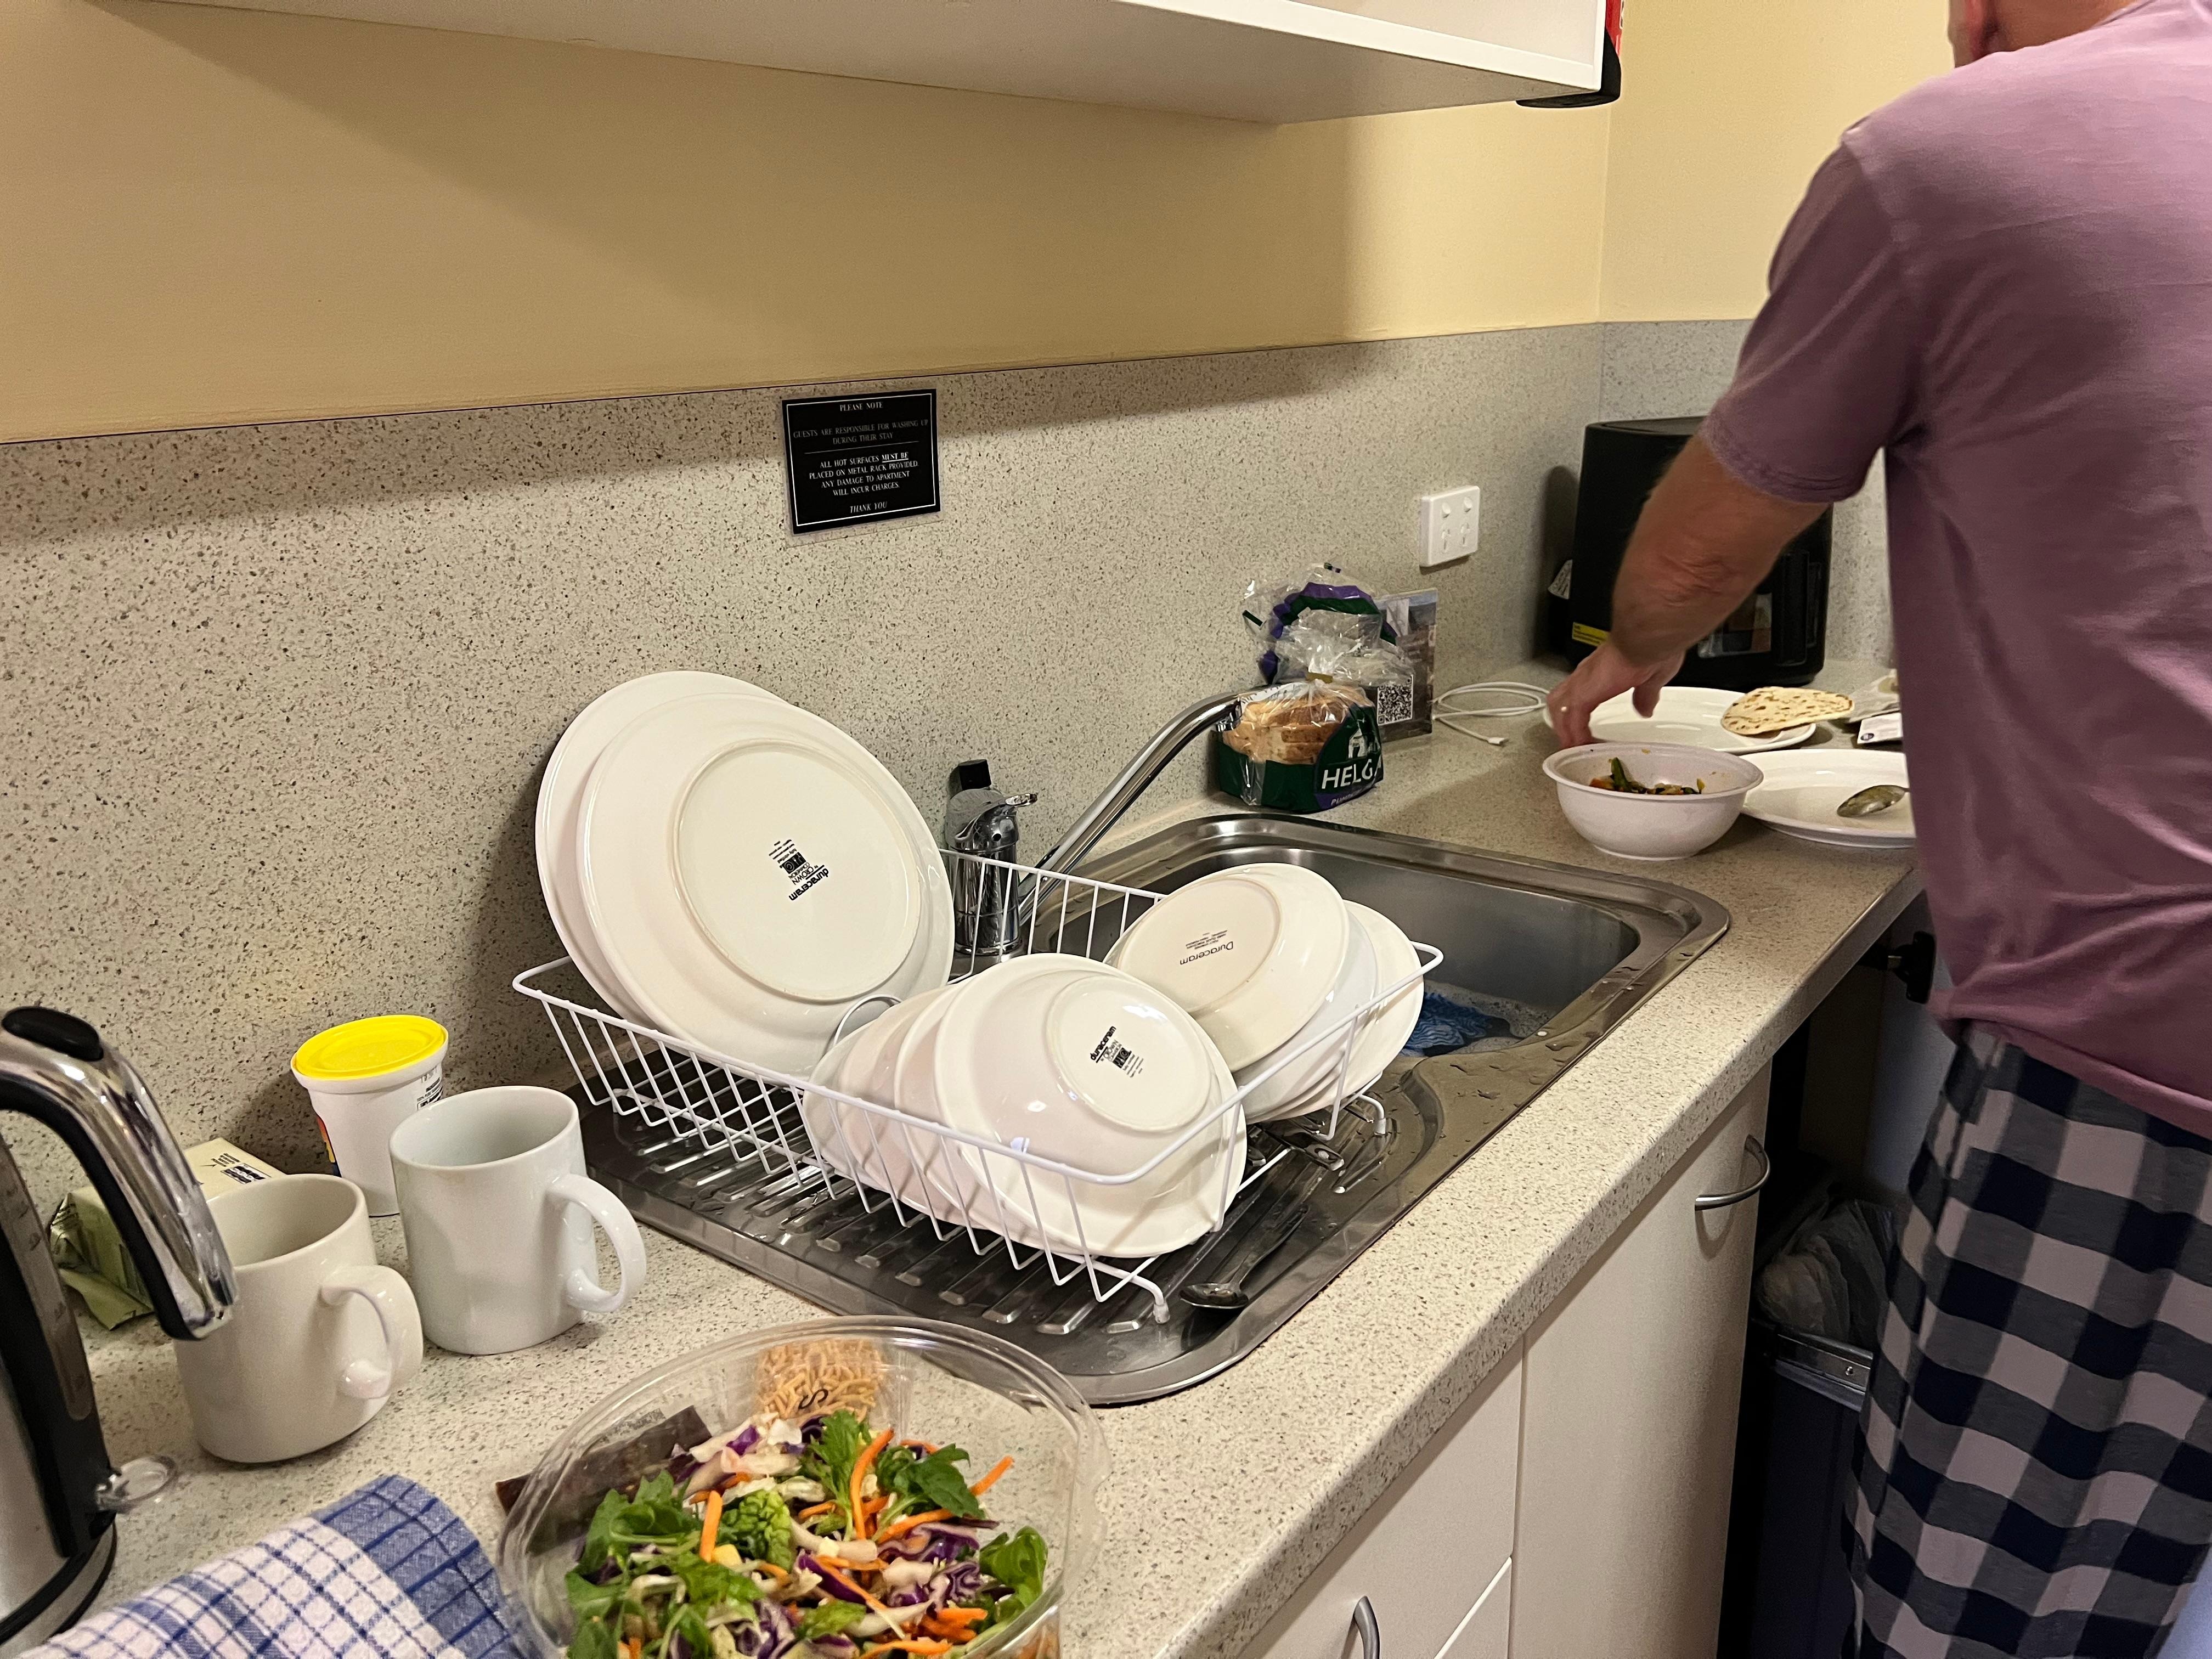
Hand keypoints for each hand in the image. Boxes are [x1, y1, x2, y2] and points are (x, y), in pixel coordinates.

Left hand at [1546, 643, 1683, 745]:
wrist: (1649, 636)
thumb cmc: (1652, 646)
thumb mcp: (1651, 677)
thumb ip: (1645, 694)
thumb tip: (1645, 709)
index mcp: (1600, 671)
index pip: (1578, 693)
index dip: (1577, 711)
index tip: (1583, 729)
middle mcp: (1587, 674)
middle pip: (1560, 699)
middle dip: (1562, 722)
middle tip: (1571, 741)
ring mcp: (1583, 681)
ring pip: (1560, 709)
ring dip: (1565, 730)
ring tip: (1573, 748)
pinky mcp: (1585, 692)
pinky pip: (1572, 718)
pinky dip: (1574, 734)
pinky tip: (1580, 745)